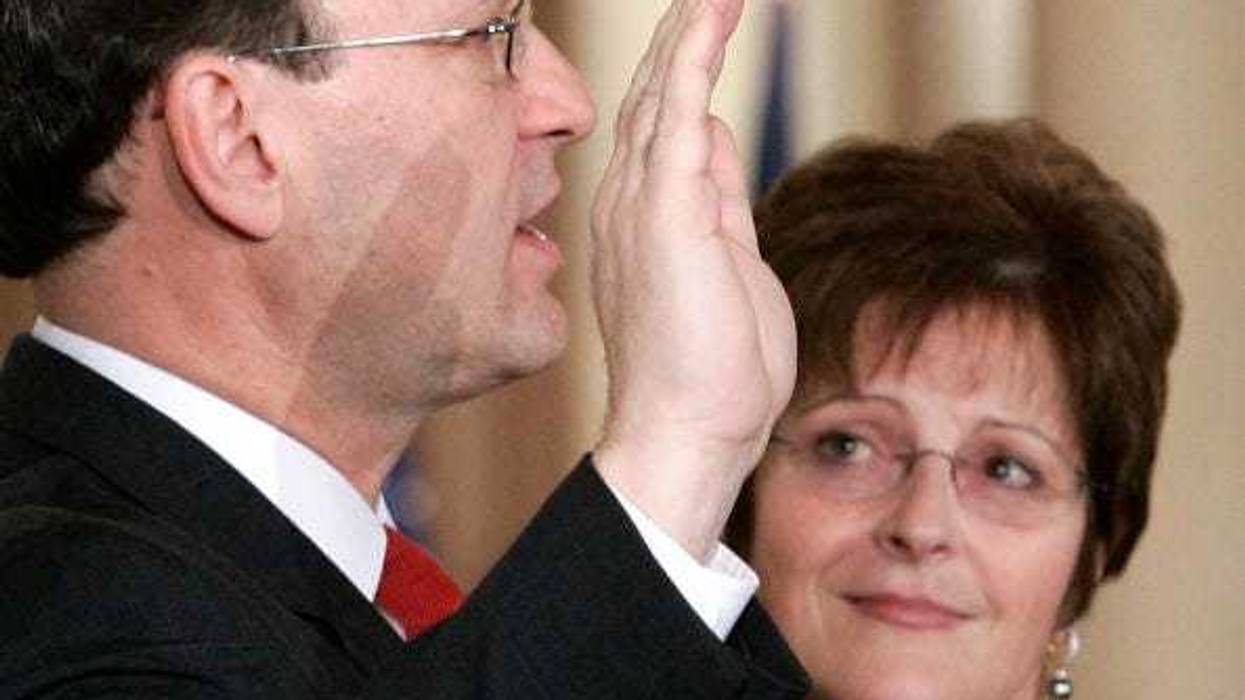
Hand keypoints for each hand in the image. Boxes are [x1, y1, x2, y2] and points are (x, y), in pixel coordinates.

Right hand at [590, 0, 795, 559]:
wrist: (687, 432)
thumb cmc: (711, 372)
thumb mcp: (727, 266)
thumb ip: (714, 199)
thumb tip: (712, 136)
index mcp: (644, 220)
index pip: (660, 130)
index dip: (681, 76)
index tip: (701, 32)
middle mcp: (628, 201)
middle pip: (652, 99)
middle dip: (680, 40)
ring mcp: (640, 202)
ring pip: (662, 92)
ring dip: (689, 31)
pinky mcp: (666, 208)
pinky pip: (680, 107)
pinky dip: (698, 52)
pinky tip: (714, 8)